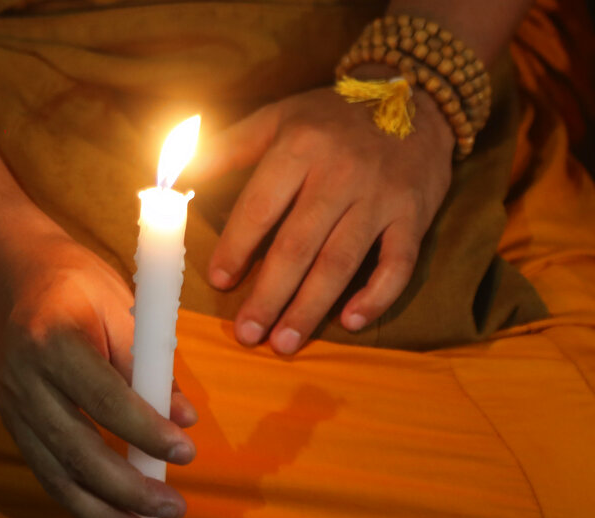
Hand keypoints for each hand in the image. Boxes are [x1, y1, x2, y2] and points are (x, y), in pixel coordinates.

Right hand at [0, 226, 197, 517]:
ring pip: (56, 475)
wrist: (5, 272)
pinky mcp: (10, 426)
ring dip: (103, 516)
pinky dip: (81, 504)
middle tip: (174, 509)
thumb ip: (149, 361)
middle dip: (128, 489)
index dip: (144, 430)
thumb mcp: (117, 301)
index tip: (185, 453)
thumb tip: (183, 420)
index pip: (102, 398)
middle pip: (76, 450)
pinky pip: (47, 474)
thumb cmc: (72, 280)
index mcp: (53, 340)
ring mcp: (10, 408)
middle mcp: (24, 381)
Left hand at [196, 83, 454, 353]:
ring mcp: (380, 198)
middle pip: (298, 246)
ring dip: (310, 308)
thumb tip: (176, 176)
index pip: (260, 207)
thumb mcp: (278, 118)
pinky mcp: (414, 216)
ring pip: (340, 262)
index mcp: (300, 147)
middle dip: (269, 295)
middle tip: (247, 334)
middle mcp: (340, 174)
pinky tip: (350, 321)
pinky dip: (376, 296)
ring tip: (284, 342)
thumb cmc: (333, 115)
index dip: (236, 247)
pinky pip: (398, 264)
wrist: (418, 98)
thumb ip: (227, 146)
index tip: (219, 281)